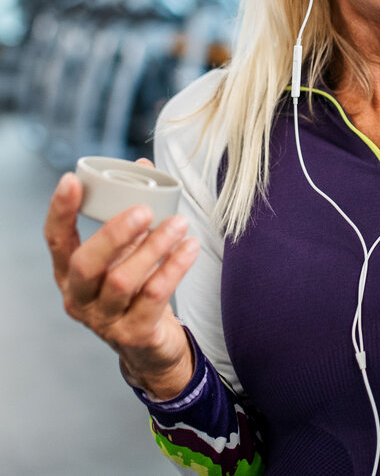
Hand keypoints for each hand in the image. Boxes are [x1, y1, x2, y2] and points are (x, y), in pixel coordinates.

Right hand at [44, 161, 199, 398]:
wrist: (152, 348)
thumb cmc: (135, 290)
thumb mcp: (127, 252)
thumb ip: (131, 212)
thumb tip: (144, 166)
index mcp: (70, 273)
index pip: (55, 240)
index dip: (60, 210)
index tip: (72, 180)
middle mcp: (79, 297)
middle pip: (86, 264)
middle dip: (114, 233)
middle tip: (144, 210)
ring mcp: (104, 320)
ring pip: (122, 280)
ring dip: (154, 247)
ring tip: (179, 223)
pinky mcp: (134, 335)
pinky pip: (153, 297)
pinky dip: (173, 268)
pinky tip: (189, 248)